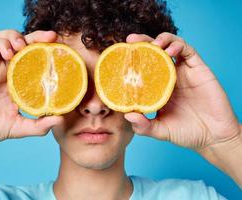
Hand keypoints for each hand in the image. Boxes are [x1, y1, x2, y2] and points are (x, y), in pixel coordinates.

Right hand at [0, 30, 62, 148]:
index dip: (47, 52)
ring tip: (23, 46)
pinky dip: (0, 43)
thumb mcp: (19, 127)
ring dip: (17, 37)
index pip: (35, 60)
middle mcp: (7, 70)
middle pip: (24, 45)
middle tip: (51, 37)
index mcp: (19, 81)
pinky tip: (8, 53)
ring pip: (6, 38)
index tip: (61, 48)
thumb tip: (60, 121)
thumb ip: (39, 126)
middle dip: (37, 37)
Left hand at [124, 32, 240, 149]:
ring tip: (153, 45)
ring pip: (171, 46)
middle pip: (154, 52)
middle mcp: (169, 76)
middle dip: (142, 42)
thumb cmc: (186, 132)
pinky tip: (170, 50)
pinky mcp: (198, 69)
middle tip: (130, 41)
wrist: (213, 137)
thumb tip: (128, 115)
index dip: (132, 60)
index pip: (143, 67)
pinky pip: (188, 51)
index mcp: (158, 87)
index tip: (120, 56)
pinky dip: (178, 45)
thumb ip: (143, 126)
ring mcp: (183, 72)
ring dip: (161, 40)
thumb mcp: (160, 130)